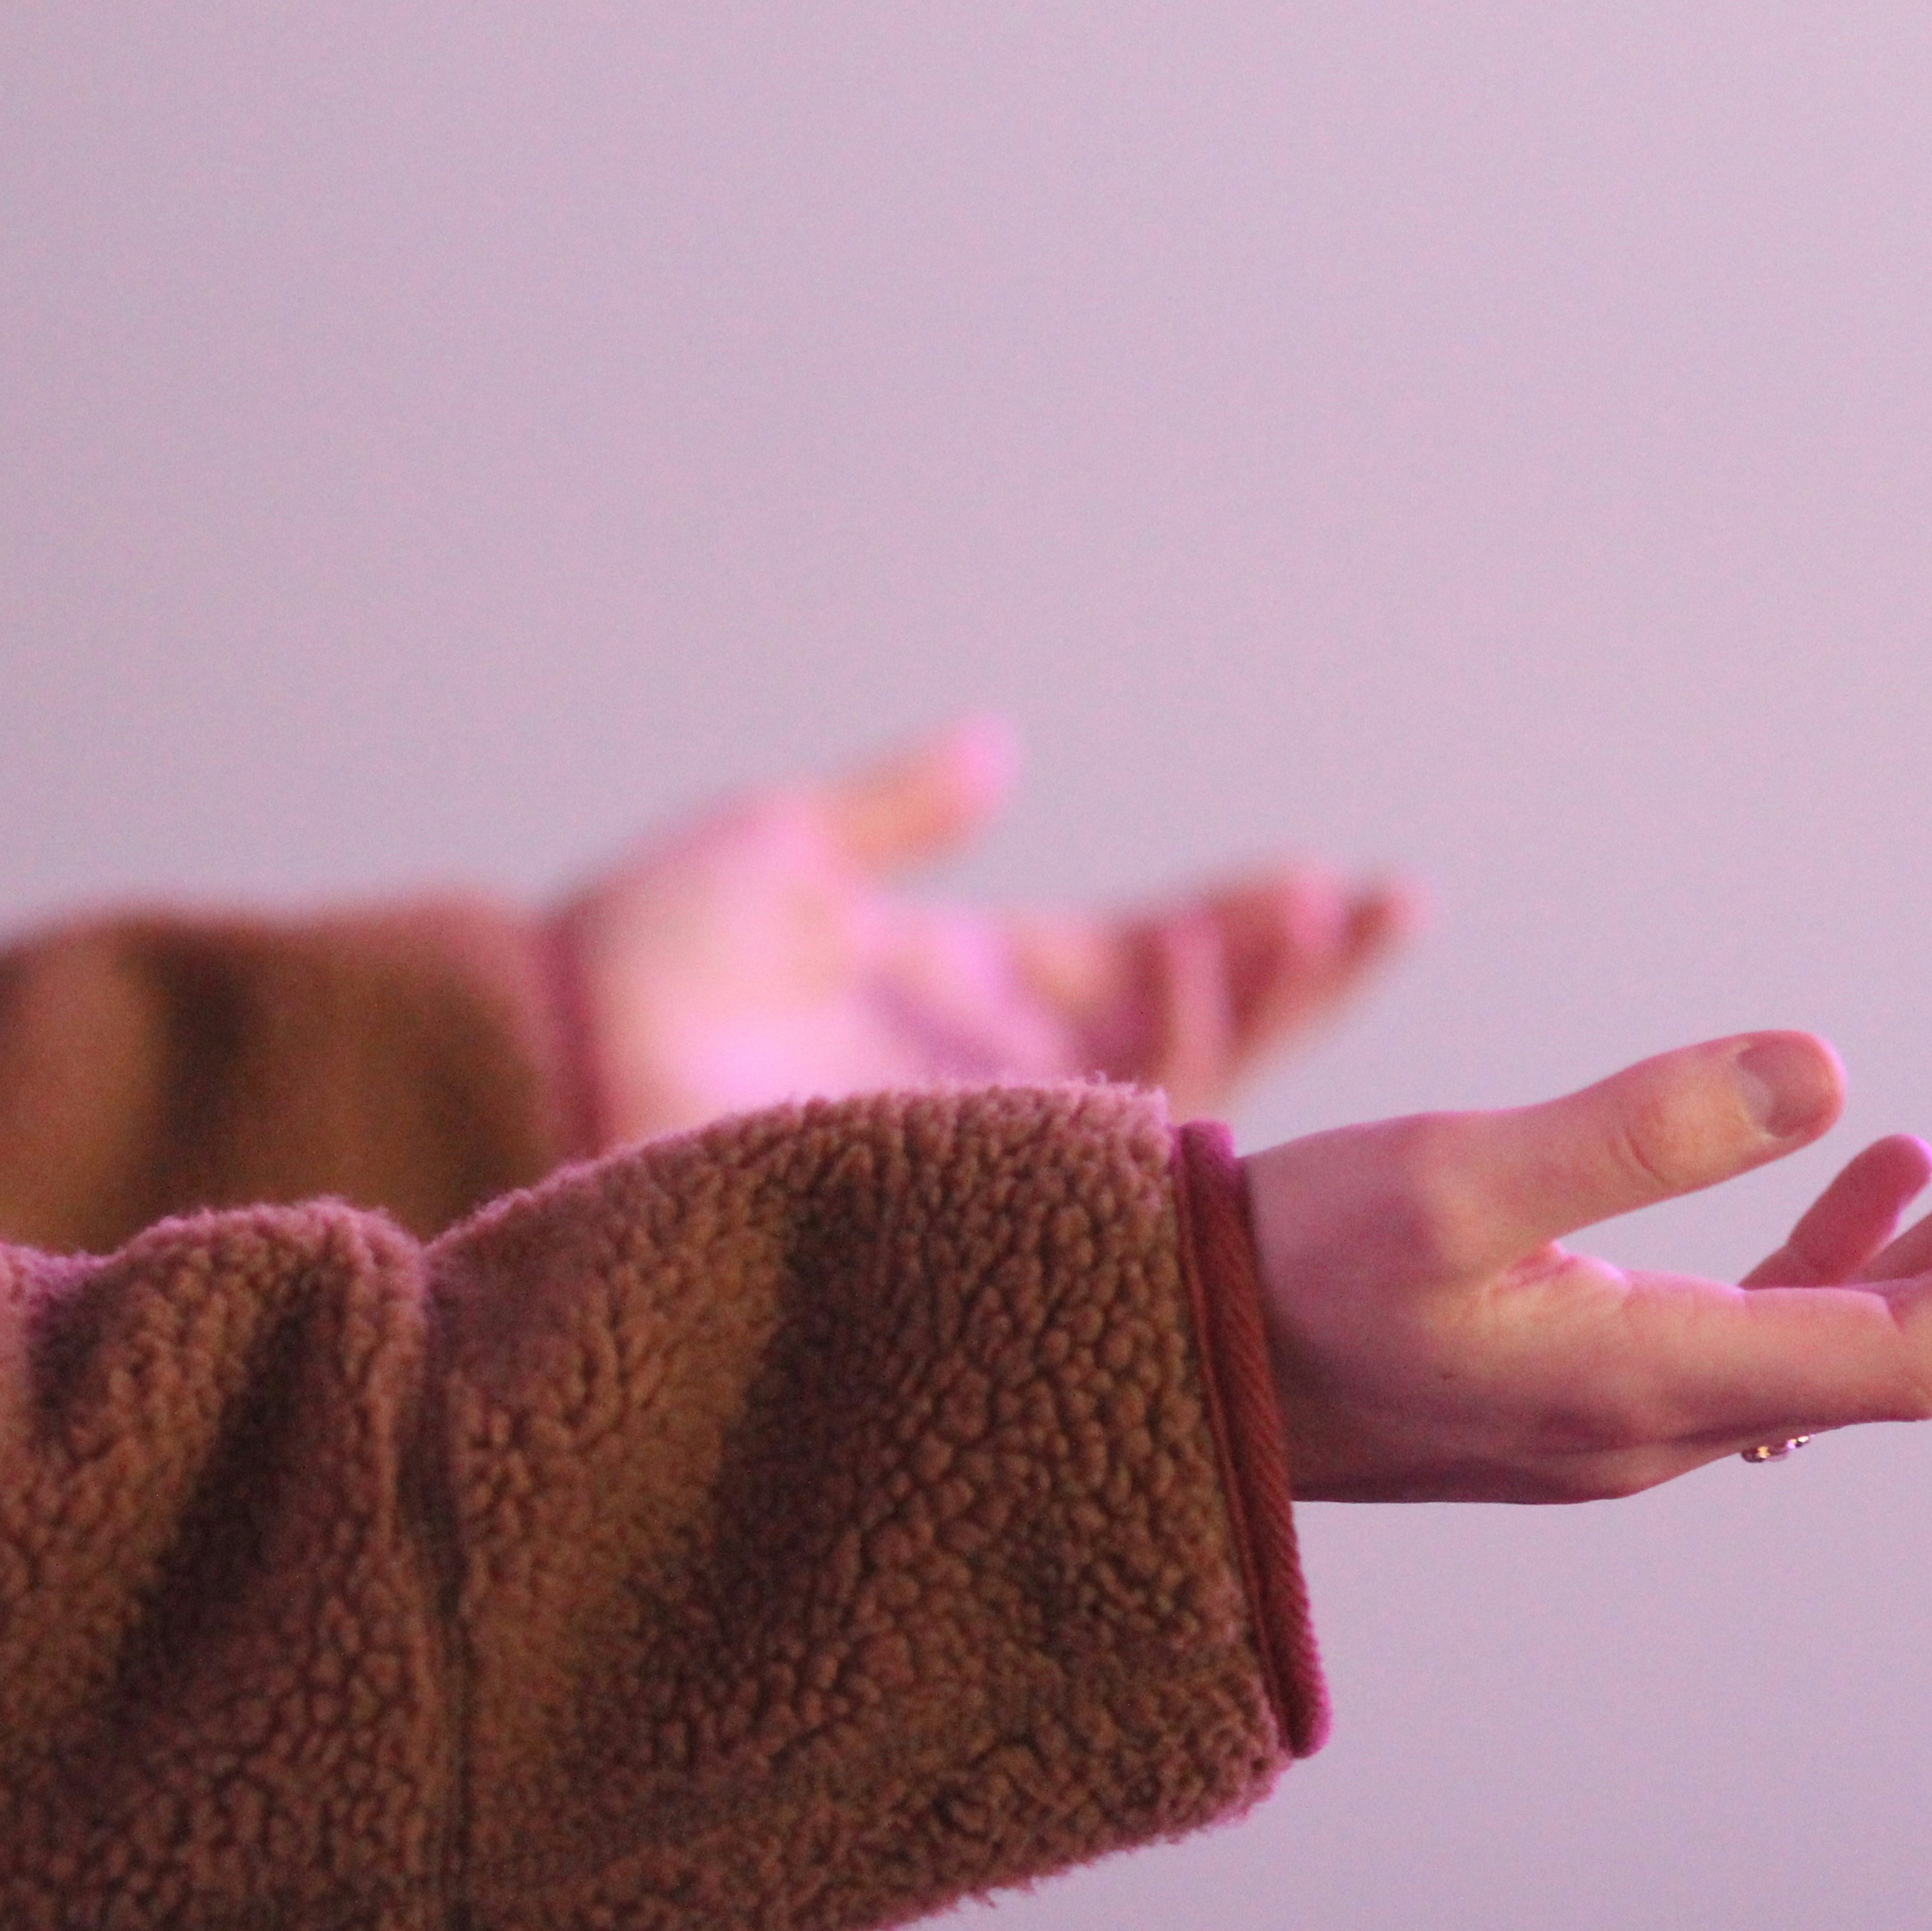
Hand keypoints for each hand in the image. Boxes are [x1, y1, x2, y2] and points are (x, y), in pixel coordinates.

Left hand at [551, 717, 1413, 1149]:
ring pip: (1176, 1090)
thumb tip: (1003, 746)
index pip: (1139, 962)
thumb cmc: (628, 954)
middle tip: (1391, 907)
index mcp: (965, 989)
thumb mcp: (781, 847)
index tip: (1333, 883)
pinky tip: (1206, 980)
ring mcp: (995, 1137)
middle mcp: (1000, 1076)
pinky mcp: (974, 1184)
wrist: (540, 1054)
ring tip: (1324, 922)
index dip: (1240, 928)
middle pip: (1193, 1032)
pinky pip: (1110, 1145)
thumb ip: (904, 806)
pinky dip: (1169, 1060)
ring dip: (1257, 1000)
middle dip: (1297, 972)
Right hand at [1247, 1032, 1931, 1499]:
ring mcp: (1637, 1408)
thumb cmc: (1285, 1272)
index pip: (1915, 1350)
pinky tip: (1887, 1162)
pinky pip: (1775, 1321)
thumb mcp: (1452, 1180)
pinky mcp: (1594, 1376)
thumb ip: (1638, 1129)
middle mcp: (1672, 1421)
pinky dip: (1853, 1243)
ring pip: (1859, 1329)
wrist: (1159, 1367)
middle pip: (1923, 1346)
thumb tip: (1835, 1070)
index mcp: (1657, 1387)